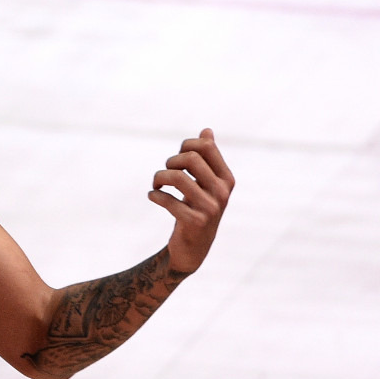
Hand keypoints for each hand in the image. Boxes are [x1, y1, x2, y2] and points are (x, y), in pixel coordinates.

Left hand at [148, 128, 233, 273]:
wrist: (194, 248)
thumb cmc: (198, 209)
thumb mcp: (206, 184)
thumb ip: (208, 158)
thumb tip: (207, 130)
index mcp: (226, 179)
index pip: (207, 146)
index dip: (186, 145)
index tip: (177, 158)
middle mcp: (222, 192)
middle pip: (191, 158)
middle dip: (171, 161)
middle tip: (164, 172)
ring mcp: (210, 208)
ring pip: (177, 178)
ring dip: (159, 178)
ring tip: (156, 184)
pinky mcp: (194, 222)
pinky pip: (168, 200)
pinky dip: (155, 196)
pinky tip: (153, 196)